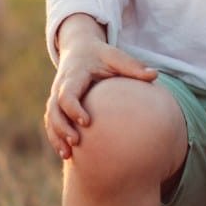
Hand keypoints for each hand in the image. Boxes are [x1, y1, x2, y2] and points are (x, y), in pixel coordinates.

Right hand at [44, 24, 156, 160]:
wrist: (79, 49)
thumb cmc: (101, 55)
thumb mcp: (115, 56)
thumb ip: (133, 66)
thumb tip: (155, 75)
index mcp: (74, 74)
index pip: (67, 94)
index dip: (73, 108)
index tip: (87, 122)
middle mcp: (60, 85)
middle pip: (53, 109)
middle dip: (61, 127)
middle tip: (76, 142)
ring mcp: (56, 96)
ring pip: (50, 118)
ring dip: (56, 136)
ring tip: (67, 155)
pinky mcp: (57, 105)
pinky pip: (51, 123)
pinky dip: (56, 138)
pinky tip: (67, 155)